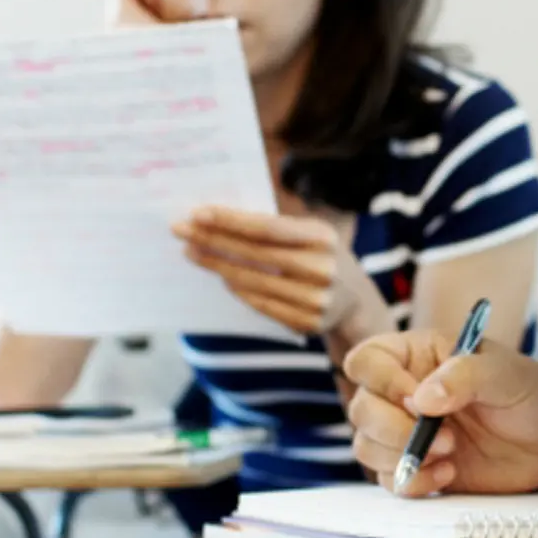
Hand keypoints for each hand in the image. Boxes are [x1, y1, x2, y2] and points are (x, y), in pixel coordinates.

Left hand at [173, 205, 385, 336]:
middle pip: (255, 254)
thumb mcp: (311, 234)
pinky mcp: (307, 323)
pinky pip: (262, 305)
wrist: (356, 300)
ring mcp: (316, 299)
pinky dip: (238, 290)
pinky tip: (220, 277)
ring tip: (192, 253)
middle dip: (213, 240)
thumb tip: (218, 220)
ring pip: (254, 281)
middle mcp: (322, 268)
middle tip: (180, 231)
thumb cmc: (320, 254)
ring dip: (218, 266)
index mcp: (322, 236)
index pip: (267, 227)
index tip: (198, 213)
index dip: (231, 221)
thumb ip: (275, 228)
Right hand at [343, 329, 537, 497]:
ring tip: (450, 453)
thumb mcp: (505, 373)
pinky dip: (413, 481)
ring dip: (403, 457)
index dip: (382, 382)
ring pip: (366, 446)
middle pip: (361, 408)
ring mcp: (406, 431)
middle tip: (444, 436)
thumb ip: (464, 376)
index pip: (367, 361)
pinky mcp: (415, 466)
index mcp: (417, 355)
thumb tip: (422, 399)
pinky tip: (449, 473)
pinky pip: (388, 479)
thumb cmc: (529, 392)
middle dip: (394, 428)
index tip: (418, 400)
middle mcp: (403, 392)